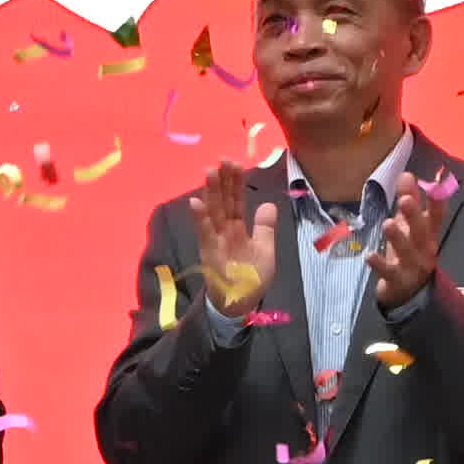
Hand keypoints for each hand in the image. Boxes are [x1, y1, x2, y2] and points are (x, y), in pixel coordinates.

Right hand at [204, 164, 290, 316]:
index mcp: (239, 228)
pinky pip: (203, 233)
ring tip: (209, 171)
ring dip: (210, 192)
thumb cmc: (251, 278)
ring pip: (212, 211)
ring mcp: (215, 239)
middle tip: (222, 159)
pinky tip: (195, 202)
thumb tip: (268, 204)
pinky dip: (199, 218)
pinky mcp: (208, 252)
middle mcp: (225, 230)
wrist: (239, 303)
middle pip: (223, 201)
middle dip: (223, 181)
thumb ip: (265, 228)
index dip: (236, 183)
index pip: (237, 201)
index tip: (235, 164)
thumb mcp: (266, 251)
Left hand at [364, 172, 450, 313]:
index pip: (436, 215)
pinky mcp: (397, 280)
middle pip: (421, 231)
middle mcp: (423, 249)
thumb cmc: (410, 251)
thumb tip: (406, 173)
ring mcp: (412, 266)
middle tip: (406, 200)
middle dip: (414, 216)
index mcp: (428, 234)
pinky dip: (378, 264)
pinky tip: (369, 255)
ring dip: (397, 238)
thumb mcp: (410, 226)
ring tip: (388, 224)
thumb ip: (410, 200)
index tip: (436, 184)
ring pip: (406, 251)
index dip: (437, 201)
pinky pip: (387, 271)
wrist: (409, 293)